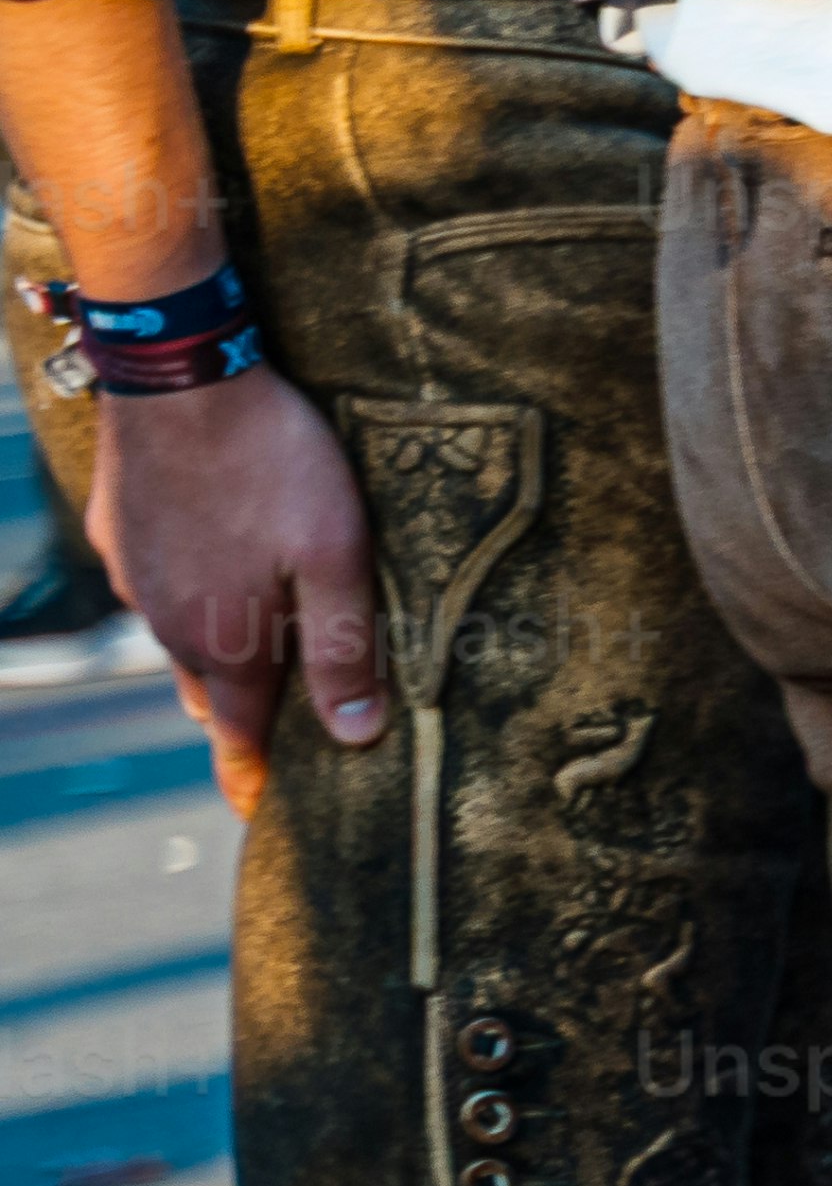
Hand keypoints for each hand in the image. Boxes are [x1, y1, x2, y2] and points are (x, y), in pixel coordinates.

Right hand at [89, 352, 378, 787]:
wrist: (178, 373)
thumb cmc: (274, 464)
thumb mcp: (335, 558)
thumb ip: (344, 649)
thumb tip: (356, 734)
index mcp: (221, 642)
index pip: (237, 734)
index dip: (251, 776)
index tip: (258, 812)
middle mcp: (166, 620)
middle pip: (210, 688)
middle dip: (240, 713)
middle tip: (269, 738)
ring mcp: (135, 572)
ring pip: (180, 635)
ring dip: (213, 652)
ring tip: (249, 663)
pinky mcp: (121, 528)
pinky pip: (159, 584)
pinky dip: (189, 596)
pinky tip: (213, 575)